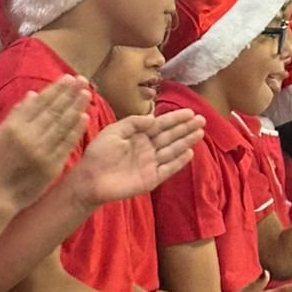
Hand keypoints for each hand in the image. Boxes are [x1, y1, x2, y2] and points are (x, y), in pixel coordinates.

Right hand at [0, 77, 90, 208]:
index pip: (39, 103)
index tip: (69, 78)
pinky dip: (76, 130)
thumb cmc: (4, 159)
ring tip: (87, 94)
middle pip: (53, 111)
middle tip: (83, 81)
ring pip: (61, 125)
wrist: (4, 191)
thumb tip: (33, 94)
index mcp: (14, 126)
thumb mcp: (3, 133)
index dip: (55, 89)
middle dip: (69, 94)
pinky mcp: (51, 165)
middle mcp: (27, 137)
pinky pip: (66, 144)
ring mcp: (40, 152)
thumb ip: (18, 113)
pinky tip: (85, 117)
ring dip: (76, 108)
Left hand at [71, 109, 203, 207]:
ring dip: (186, 142)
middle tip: (202, 120)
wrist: (90, 179)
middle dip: (186, 128)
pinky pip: (168, 168)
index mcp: (138, 135)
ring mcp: (150, 164)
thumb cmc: (98, 154)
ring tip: (200, 133)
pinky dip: (179, 162)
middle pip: (170, 136)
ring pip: (172, 150)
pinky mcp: (151, 178)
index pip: (161, 125)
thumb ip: (133, 122)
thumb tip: (153, 118)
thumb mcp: (114, 131)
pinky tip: (189, 153)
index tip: (190, 112)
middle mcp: (147, 148)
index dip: (175, 119)